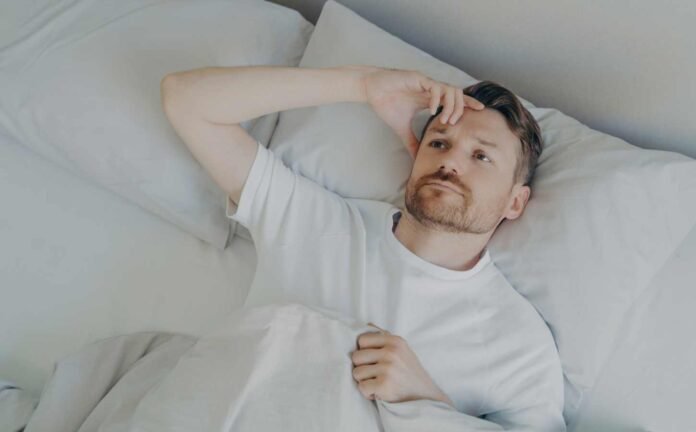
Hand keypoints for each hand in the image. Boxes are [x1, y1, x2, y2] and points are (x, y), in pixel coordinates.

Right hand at [346, 65, 484, 158]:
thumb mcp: (401, 128)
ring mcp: (425, 83)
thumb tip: (416, 158)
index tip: (480, 112)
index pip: (455, 100)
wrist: (371, 90)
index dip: (468, 104)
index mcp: (430, 99)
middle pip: (458, 93)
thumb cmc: (386, 104)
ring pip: (450, 89)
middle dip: (461, 108)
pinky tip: (432, 110)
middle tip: (453, 124)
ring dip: (451, 105)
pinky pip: (434, 87)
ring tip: (445, 119)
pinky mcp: (417, 78)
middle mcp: (431, 89)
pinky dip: (436, 99)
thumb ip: (411, 142)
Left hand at [350, 323, 454, 406]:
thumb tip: (366, 324)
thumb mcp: (402, 349)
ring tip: (378, 382)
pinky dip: (368, 393)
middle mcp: (391, 352)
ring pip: (356, 373)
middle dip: (362, 367)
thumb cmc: (408, 371)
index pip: (362, 340)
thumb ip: (384, 337)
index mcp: (394, 341)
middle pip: (356, 357)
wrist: (425, 395)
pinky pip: (361, 387)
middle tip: (375, 374)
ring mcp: (388, 369)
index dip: (364, 351)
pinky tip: (379, 392)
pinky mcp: (384, 385)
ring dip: (365, 381)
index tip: (373, 360)